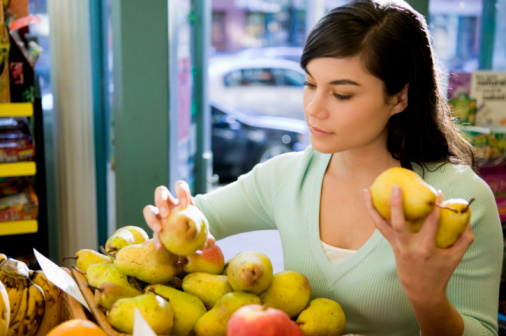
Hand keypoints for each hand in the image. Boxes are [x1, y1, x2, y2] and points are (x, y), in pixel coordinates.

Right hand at [143, 180, 214, 249]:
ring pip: (148, 209)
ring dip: (151, 217)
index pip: (180, 186)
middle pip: (160, 192)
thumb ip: (207, 237)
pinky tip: (161, 247)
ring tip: (159, 229)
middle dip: (161, 200)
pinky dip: (156, 240)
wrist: (189, 240)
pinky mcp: (155, 228)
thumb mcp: (204, 233)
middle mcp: (169, 204)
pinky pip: (151, 231)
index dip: (181, 191)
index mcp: (182, 200)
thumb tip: (210, 242)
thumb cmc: (197, 231)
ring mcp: (159, 215)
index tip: (185, 204)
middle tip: (166, 214)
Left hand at [363, 185, 473, 305]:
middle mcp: (408, 247)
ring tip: (365, 191)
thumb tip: (465, 216)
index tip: (436, 192)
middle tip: (395, 187)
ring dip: (371, 208)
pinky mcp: (391, 245)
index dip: (435, 207)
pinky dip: (374, 214)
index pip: (430, 223)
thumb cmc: (440, 272)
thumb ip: (464, 238)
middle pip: (398, 223)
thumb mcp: (455, 257)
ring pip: (380, 225)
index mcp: (426, 249)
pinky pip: (380, 227)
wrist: (421, 292)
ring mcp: (397, 246)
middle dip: (396, 204)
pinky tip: (368, 201)